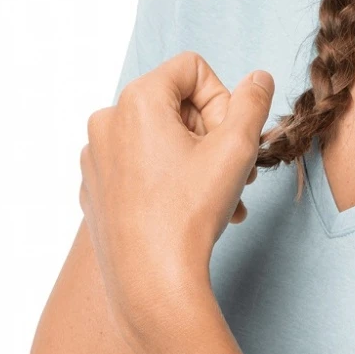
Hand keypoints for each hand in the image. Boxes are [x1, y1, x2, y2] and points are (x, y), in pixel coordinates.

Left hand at [78, 52, 274, 335]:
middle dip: (212, 133)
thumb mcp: (237, 147)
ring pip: (161, 138)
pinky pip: (140, 166)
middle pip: (177, 104)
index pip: (193, 69)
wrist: (151, 284)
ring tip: (222, 197)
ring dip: (198, 160)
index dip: (222, 100)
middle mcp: (106, 121)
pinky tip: (191, 211)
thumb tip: (259, 78)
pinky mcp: (95, 189)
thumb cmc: (191, 212)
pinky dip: (169, 179)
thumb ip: (253, 102)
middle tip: (234, 170)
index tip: (229, 139)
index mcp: (135, 100)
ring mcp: (95, 158)